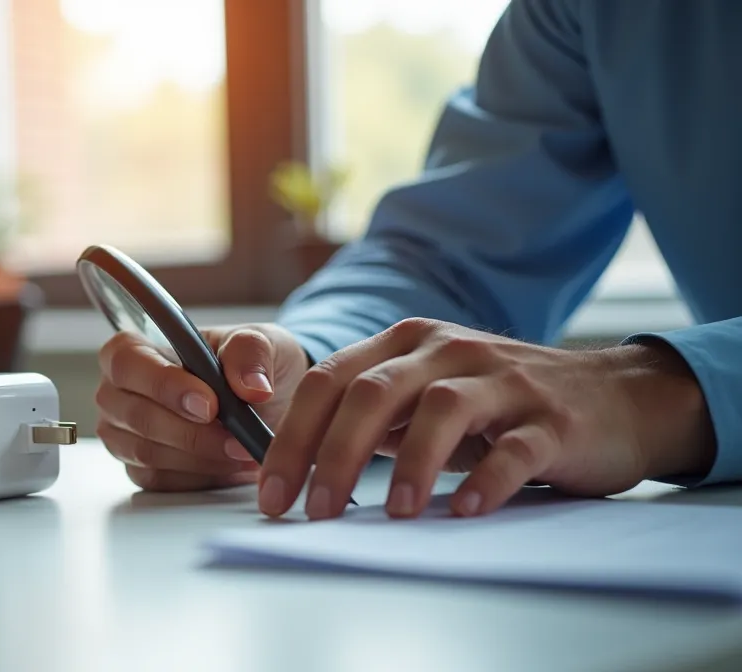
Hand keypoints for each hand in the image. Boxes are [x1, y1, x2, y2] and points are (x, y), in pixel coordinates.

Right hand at [94, 324, 309, 490]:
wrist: (265, 405)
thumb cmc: (245, 365)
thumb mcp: (260, 342)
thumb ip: (250, 352)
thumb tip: (251, 386)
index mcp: (134, 349)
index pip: (127, 362)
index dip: (164, 384)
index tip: (210, 404)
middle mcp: (118, 392)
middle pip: (137, 415)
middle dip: (192, 431)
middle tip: (237, 437)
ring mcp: (123, 434)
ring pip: (148, 452)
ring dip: (201, 456)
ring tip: (242, 450)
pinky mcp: (140, 469)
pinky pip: (160, 479)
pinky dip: (199, 475)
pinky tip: (228, 464)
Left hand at [258, 318, 715, 519]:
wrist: (614, 397)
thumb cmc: (501, 406)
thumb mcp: (427, 398)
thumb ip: (373, 419)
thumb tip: (297, 470)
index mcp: (408, 345)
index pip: (330, 381)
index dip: (291, 438)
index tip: (270, 495)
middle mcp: (449, 351)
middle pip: (374, 392)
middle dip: (333, 454)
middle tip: (314, 512)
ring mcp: (503, 382)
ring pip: (443, 410)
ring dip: (411, 465)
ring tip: (392, 514)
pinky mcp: (553, 420)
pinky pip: (516, 447)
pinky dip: (488, 480)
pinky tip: (465, 511)